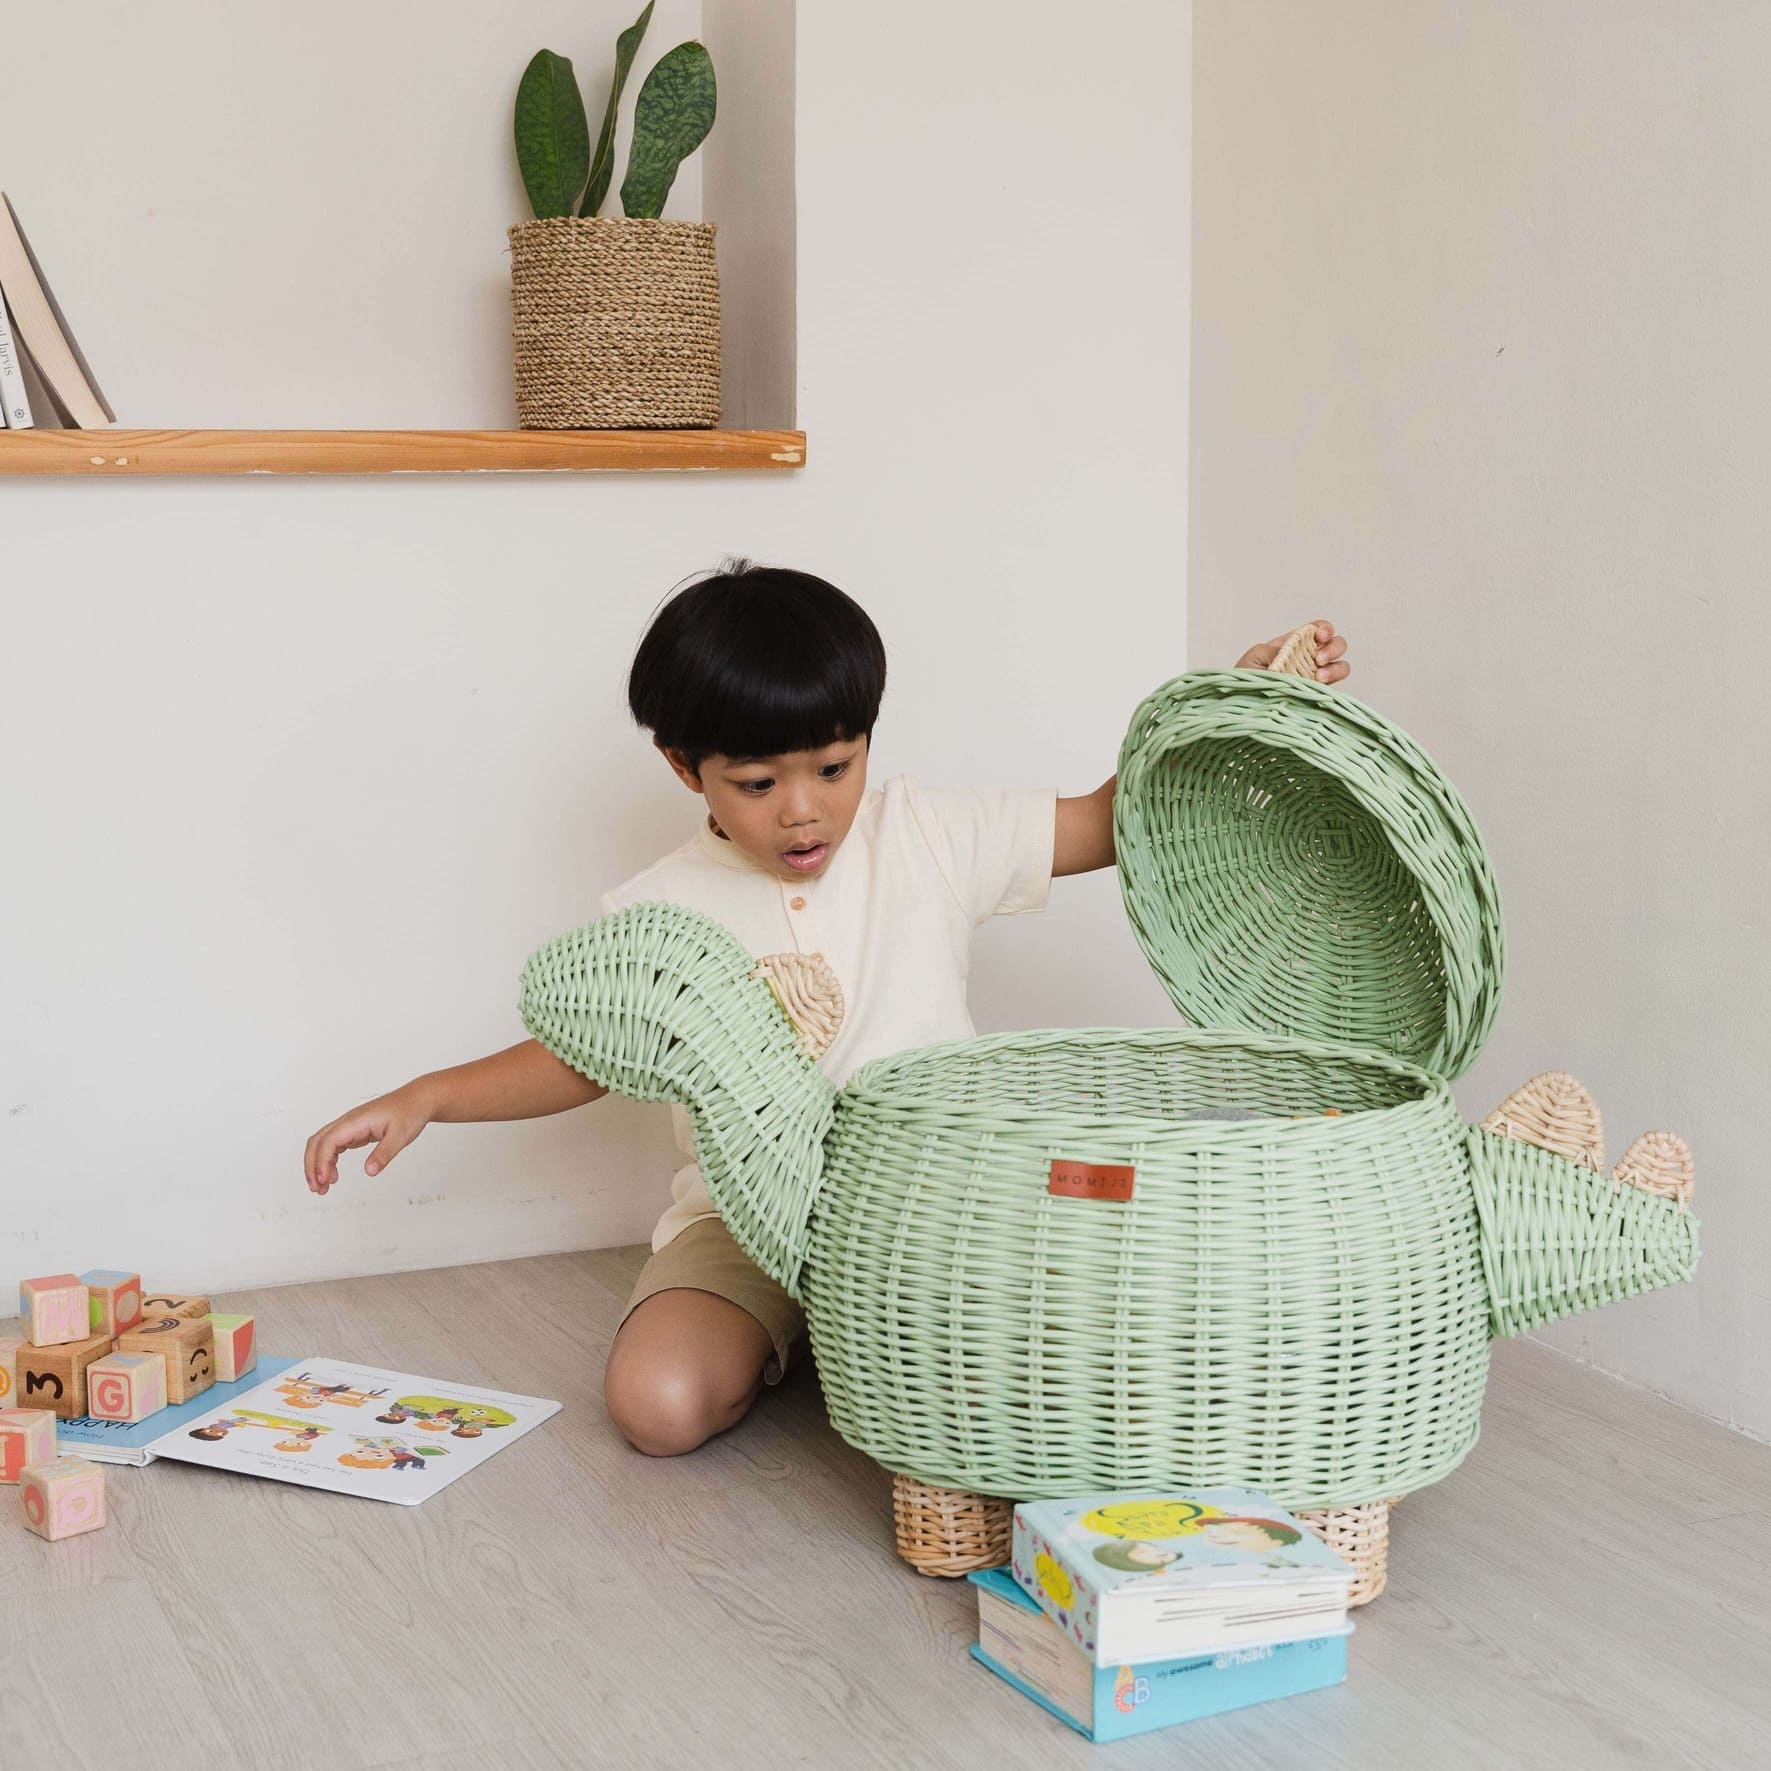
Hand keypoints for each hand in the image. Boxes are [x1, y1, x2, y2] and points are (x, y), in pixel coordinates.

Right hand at [304, 1082, 432, 1195]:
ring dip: (318, 1165)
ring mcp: (350, 1126)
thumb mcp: (400, 1136)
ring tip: (323, 1187)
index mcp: (356, 1121)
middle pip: (317, 1142)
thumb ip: (384, 1154)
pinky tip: (333, 1175)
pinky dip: (328, 1161)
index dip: (321, 1161)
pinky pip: (334, 1146)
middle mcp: (348, 1122)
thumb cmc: (410, 1113)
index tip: (324, 1181)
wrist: (418, 1100)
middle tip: (317, 1189)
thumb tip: (369, 1171)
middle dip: (312, 1166)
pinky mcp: (354, 1131)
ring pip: (322, 1144)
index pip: (328, 1141)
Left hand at [1236, 620, 1349, 684]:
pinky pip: (1334, 688)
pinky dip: (1332, 686)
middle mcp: (1309, 658)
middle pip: (1336, 644)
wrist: (1242, 704)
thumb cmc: (1245, 679)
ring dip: (1335, 668)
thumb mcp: (1253, 656)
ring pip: (1341, 666)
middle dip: (1333, 647)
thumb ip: (1272, 649)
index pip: (1318, 629)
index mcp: (1295, 644)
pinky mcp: (1316, 695)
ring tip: (1318, 677)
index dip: (1324, 628)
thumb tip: (1289, 651)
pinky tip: (1317, 687)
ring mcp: (1315, 677)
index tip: (1319, 636)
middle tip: (1318, 659)